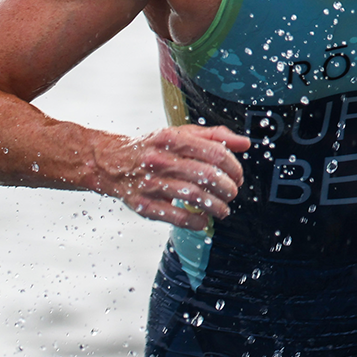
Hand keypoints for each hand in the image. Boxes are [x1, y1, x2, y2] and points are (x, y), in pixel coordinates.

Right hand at [99, 125, 250, 229]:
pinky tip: (204, 221)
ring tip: (223, 209)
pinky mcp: (144, 205)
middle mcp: (161, 159)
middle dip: (228, 188)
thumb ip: (214, 136)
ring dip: (216, 207)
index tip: (238, 175)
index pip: (214, 152)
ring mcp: (151, 183)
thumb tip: (244, 143)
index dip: (233, 166)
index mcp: (172, 139)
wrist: (111, 163)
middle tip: (232, 193)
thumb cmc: (153, 148)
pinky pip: (176, 217)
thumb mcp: (180, 134)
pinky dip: (197, 222)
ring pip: (194, 197)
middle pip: (207, 175)